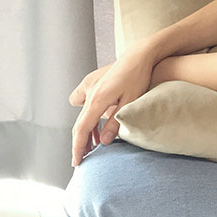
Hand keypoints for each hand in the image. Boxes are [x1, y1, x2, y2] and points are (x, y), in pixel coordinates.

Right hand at [69, 48, 156, 165]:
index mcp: (98, 100)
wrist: (140, 54)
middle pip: (80, 122)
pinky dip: (89, 111)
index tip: (76, 162)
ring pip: (82, 112)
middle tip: (84, 157)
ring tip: (96, 140)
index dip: (78, 147)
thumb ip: (116, 123)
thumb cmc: (139, 77)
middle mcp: (90, 92)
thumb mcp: (131, 102)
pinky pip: (84, 100)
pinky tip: (102, 117)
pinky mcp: (93, 80)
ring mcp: (90, 85)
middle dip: (81, 140)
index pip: (82, 129)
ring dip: (87, 126)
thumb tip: (102, 142)